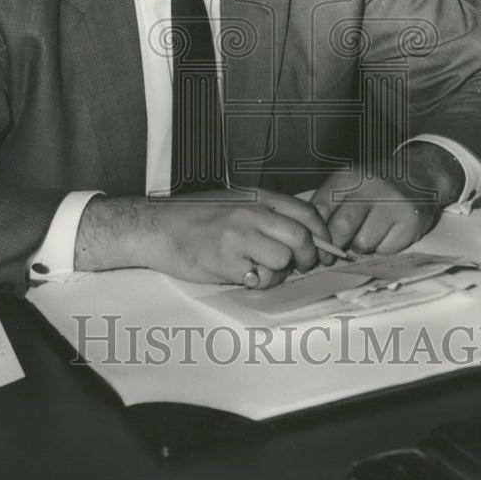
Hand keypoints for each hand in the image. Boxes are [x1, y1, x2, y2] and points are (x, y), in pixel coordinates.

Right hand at [153, 188, 335, 287]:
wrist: (156, 227)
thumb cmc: (193, 216)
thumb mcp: (233, 201)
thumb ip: (264, 212)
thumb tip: (302, 234)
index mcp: (254, 197)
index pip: (304, 212)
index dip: (321, 233)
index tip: (324, 247)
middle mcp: (249, 213)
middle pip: (300, 238)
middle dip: (308, 257)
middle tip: (301, 265)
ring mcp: (238, 237)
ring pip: (283, 260)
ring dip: (279, 272)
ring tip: (261, 270)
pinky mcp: (227, 261)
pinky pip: (260, 278)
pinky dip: (258, 281)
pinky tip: (242, 273)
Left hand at [310, 168, 441, 265]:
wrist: (420, 174)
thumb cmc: (376, 186)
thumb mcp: (349, 184)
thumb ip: (329, 205)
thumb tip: (311, 239)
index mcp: (348, 177)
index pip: (321, 208)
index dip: (315, 232)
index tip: (314, 245)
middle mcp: (370, 186)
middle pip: (342, 227)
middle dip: (334, 246)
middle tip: (333, 255)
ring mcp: (393, 203)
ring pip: (363, 243)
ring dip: (360, 247)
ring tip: (367, 235)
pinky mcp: (411, 220)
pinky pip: (386, 249)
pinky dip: (382, 248)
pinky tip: (387, 234)